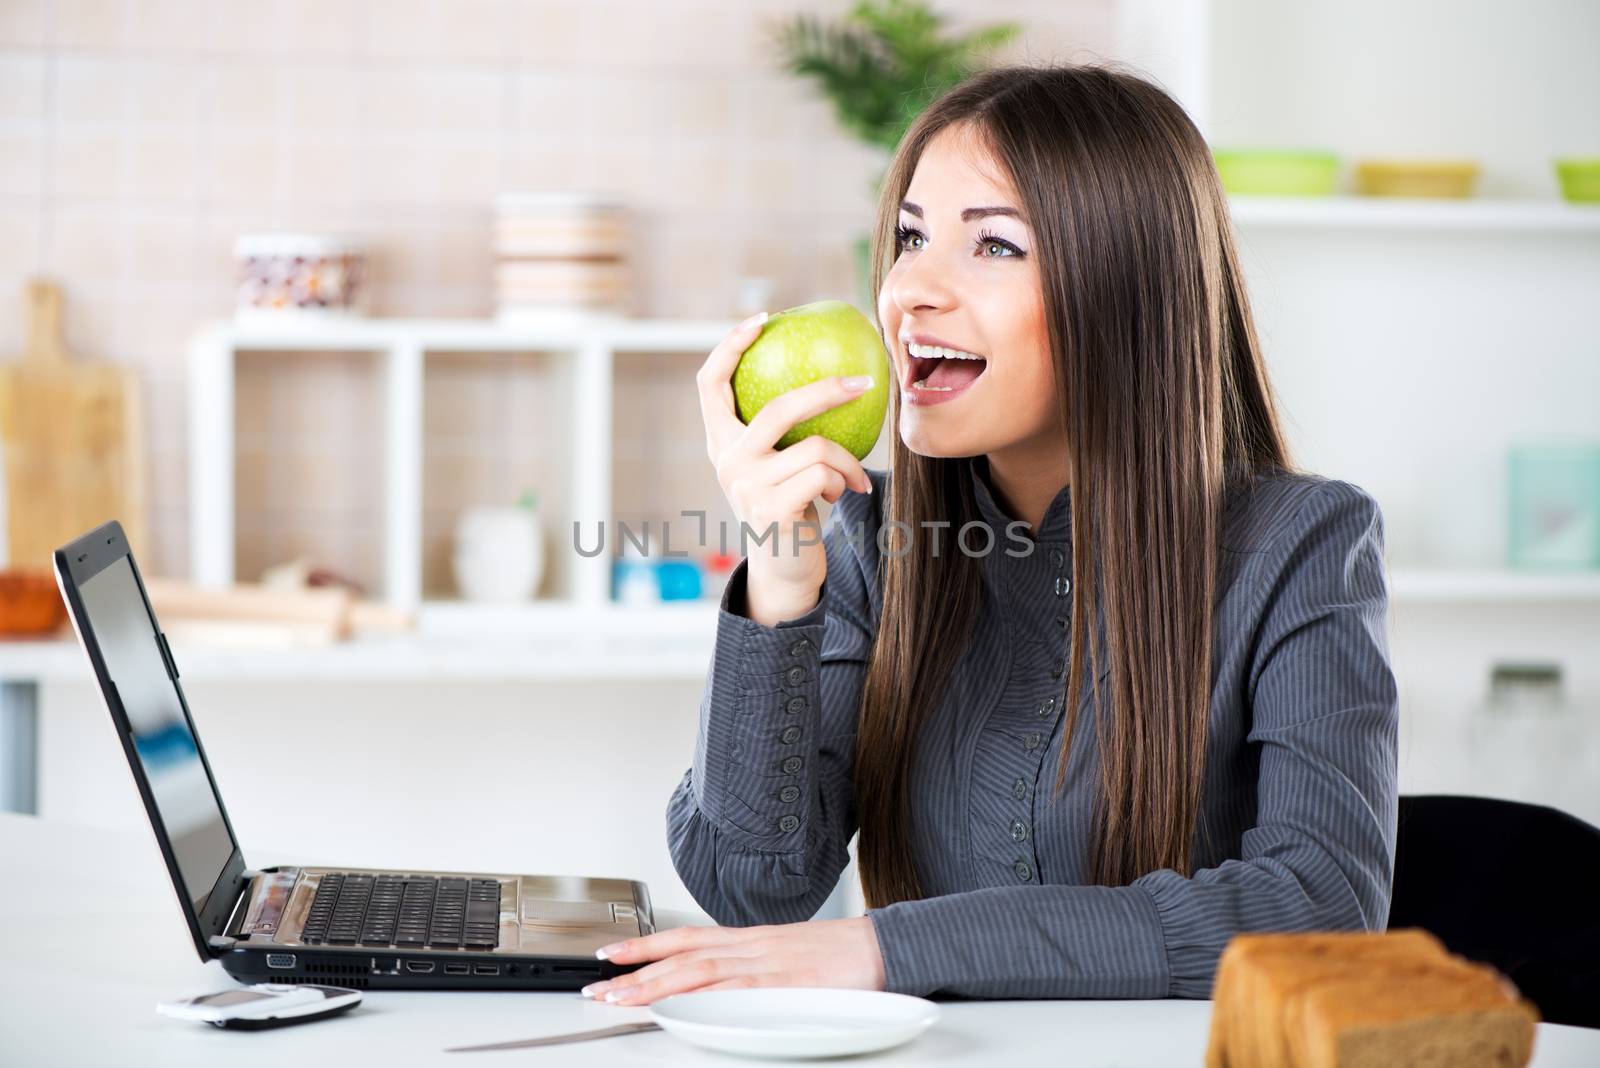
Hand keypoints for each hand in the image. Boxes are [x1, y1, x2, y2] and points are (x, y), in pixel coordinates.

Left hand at [580, 917, 886, 1005]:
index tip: (611, 953)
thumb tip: (723, 985)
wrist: (882, 944)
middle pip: (682, 954)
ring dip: (655, 984)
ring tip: (621, 997)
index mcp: (750, 939)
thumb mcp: (788, 958)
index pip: (686, 936)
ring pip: (699, 970)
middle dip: (635, 969)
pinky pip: (738, 987)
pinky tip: (681, 1003)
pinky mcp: (786, 982)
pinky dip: (705, 994)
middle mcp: (751, 945)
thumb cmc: (841, 954)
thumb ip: (753, 969)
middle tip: (598, 984)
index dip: (645, 944)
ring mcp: (767, 962)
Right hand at [697, 312, 874, 606]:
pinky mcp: (771, 509)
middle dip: (827, 391)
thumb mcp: (776, 465)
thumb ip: (783, 430)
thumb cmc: (789, 506)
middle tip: (862, 383)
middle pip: (778, 408)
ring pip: (816, 447)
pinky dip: (845, 481)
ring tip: (854, 477)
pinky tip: (848, 494)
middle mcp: (726, 460)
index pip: (709, 383)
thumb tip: (830, 373)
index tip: (762, 319)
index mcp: (720, 442)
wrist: (784, 568)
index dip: (729, 346)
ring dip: (847, 462)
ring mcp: (746, 485)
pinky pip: (824, 475)